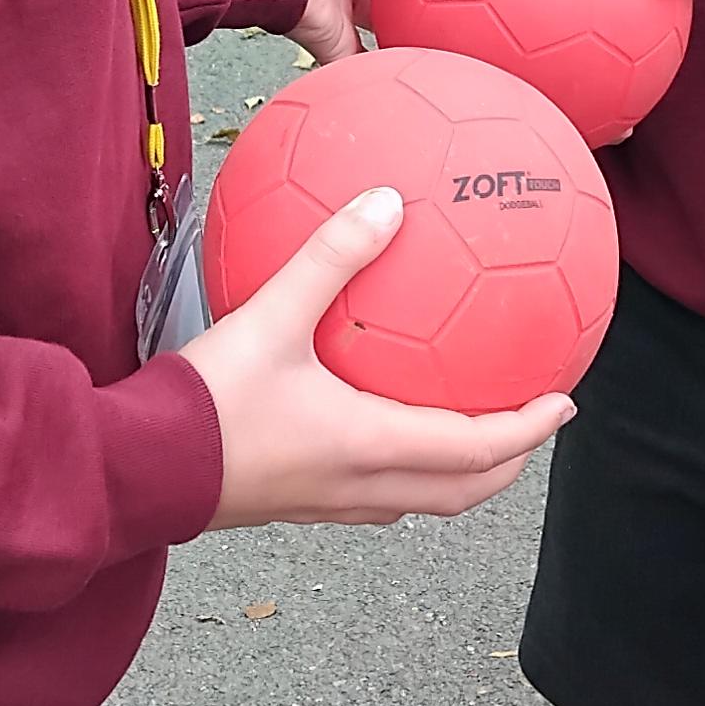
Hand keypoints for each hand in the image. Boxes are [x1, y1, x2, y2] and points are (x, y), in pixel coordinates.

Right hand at [189, 190, 574, 526]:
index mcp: (373, 445)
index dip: (530, 429)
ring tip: (476, 428)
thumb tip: (387, 201)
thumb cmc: (205, 401)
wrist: (139, 469)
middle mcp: (364, 485)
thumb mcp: (269, 316)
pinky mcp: (300, 504)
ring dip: (463, 471)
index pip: (480, 448)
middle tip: (533, 419)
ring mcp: (331, 503)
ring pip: (424, 500)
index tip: (565, 402)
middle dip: (508, 460)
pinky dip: (411, 469)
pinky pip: (381, 495)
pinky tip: (386, 426)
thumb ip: (330, 257)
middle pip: (464, 490)